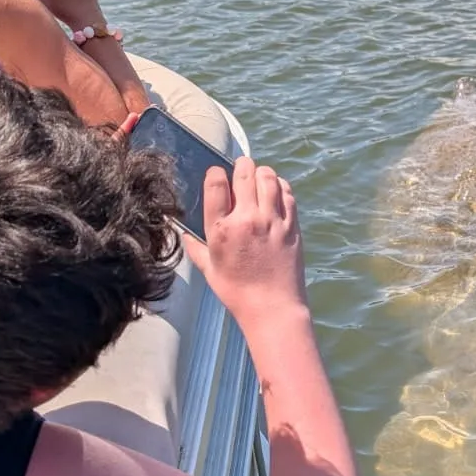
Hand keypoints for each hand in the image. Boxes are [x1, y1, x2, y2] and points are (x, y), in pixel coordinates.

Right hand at [182, 158, 307, 326]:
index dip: (216, 173)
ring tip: (258, 178)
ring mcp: (272, 221)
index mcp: (221, 230)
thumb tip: (183, 234)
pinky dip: (280, 186)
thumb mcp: (210, 271)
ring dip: (261, 172)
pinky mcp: (292, 226)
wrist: (273, 308)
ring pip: (268, 177)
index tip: (217, 175)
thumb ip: (195, 248)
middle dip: (241, 166)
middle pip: (244, 173)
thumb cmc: (238, 293)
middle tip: (240, 170)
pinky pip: (287, 193)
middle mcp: (247, 219)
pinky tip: (275, 191)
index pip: (216, 183)